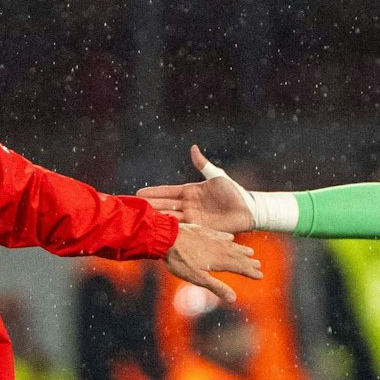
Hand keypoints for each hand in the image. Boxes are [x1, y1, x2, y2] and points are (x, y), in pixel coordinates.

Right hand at [137, 146, 255, 233]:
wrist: (247, 209)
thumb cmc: (233, 191)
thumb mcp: (216, 176)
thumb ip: (202, 164)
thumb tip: (192, 148)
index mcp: (190, 191)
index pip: (168, 192)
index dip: (154, 192)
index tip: (139, 193)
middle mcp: (188, 205)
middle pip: (165, 205)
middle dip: (149, 206)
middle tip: (133, 208)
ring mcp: (193, 217)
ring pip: (170, 218)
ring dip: (157, 219)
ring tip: (141, 220)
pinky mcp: (199, 229)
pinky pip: (183, 229)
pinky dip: (171, 230)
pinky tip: (158, 231)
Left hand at [165, 222, 261, 304]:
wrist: (166, 238)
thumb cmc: (180, 261)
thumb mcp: (198, 278)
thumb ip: (216, 287)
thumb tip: (233, 299)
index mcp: (219, 261)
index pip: (240, 267)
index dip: (250, 272)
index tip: (260, 275)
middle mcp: (219, 249)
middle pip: (237, 256)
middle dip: (248, 262)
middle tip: (258, 265)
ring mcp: (212, 239)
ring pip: (231, 246)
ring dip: (241, 250)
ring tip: (250, 253)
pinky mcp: (204, 232)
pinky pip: (220, 235)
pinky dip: (228, 238)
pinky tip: (230, 238)